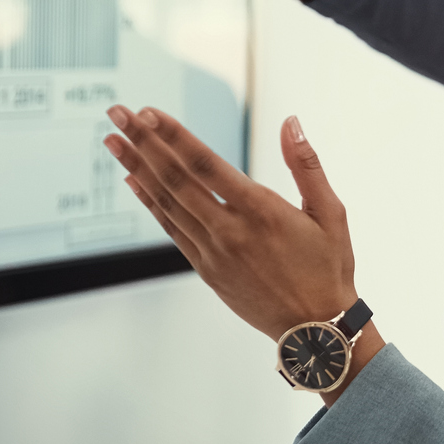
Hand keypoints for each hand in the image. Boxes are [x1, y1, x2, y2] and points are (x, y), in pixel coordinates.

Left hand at [104, 106, 358, 345]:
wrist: (315, 329)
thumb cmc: (327, 269)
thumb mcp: (330, 213)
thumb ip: (306, 165)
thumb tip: (291, 123)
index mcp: (261, 211)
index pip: (206, 164)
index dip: (174, 136)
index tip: (149, 113)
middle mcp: (231, 231)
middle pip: (176, 179)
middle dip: (142, 143)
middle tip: (117, 114)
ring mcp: (214, 252)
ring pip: (167, 203)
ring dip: (137, 169)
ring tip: (113, 142)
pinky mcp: (207, 270)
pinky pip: (171, 230)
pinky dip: (150, 203)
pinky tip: (134, 182)